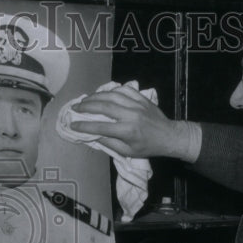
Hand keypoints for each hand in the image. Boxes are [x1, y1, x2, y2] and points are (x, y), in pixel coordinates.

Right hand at [70, 84, 189, 158]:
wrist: (169, 136)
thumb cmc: (148, 147)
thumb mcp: (128, 152)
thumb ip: (110, 143)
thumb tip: (93, 135)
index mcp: (127, 131)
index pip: (100, 126)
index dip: (84, 125)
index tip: (72, 124)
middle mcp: (131, 115)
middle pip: (104, 106)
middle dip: (86, 106)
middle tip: (75, 107)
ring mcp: (137, 104)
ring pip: (112, 95)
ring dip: (96, 96)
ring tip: (85, 99)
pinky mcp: (141, 98)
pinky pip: (124, 89)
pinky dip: (111, 90)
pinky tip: (104, 94)